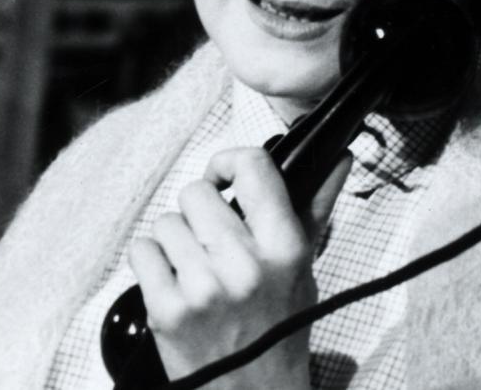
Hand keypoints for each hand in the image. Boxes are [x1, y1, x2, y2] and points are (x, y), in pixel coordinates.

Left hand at [129, 147, 351, 387]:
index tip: (225, 178)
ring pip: (166, 222)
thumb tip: (338, 156)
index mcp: (285, 246)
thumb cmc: (282, 324)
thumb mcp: (303, 264)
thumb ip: (316, 204)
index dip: (228, 163)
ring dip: (176, 239)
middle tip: (213, 237)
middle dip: (200, 210)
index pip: (251, 166)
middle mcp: (245, 265)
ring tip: (196, 266)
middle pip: (196, 193)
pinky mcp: (166, 312)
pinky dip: (152, 262)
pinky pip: (141, 251)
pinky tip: (174, 281)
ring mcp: (202, 290)